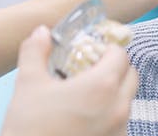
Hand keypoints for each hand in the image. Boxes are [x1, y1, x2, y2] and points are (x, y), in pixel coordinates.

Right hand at [3, 26, 137, 135]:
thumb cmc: (29, 127)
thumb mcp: (27, 83)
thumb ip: (36, 51)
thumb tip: (41, 32)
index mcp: (102, 86)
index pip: (121, 55)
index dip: (106, 49)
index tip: (91, 51)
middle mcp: (118, 108)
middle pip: (130, 76)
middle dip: (114, 68)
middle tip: (89, 70)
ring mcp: (119, 131)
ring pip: (126, 101)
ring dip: (113, 93)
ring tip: (84, 97)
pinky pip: (120, 124)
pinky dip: (108, 116)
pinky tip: (84, 119)